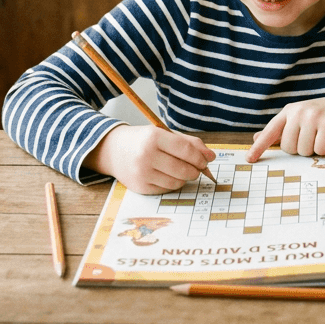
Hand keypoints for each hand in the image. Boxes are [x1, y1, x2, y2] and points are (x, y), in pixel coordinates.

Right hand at [92, 125, 215, 194]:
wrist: (113, 150)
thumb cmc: (144, 140)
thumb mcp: (164, 134)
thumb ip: (189, 143)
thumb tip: (211, 156)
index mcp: (153, 137)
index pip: (185, 150)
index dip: (200, 157)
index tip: (207, 160)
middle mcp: (146, 155)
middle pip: (183, 169)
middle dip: (196, 170)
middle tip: (198, 168)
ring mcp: (142, 173)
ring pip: (177, 182)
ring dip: (185, 178)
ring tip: (182, 170)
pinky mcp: (140, 187)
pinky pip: (166, 189)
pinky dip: (173, 184)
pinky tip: (168, 175)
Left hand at [247, 94, 324, 161]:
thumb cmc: (323, 116)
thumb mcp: (300, 119)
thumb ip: (280, 130)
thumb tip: (256, 138)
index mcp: (289, 111)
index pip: (270, 132)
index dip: (259, 147)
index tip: (249, 159)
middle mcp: (298, 112)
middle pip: (289, 148)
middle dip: (300, 149)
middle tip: (312, 138)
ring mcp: (313, 116)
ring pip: (303, 151)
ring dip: (313, 150)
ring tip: (321, 136)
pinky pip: (319, 150)